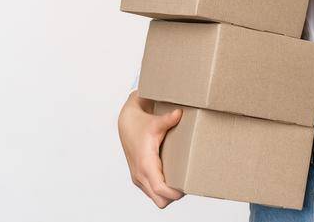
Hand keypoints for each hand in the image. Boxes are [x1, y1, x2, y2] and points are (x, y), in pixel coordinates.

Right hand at [118, 90, 185, 207]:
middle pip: (160, 201)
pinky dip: (162, 190)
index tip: (187, 187)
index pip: (160, 189)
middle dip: (174, 196)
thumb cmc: (140, 124)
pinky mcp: (139, 178)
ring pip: (157, 199)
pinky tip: (171, 176)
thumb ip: (168, 119)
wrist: (125, 123)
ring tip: (180, 179)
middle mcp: (140, 175)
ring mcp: (138, 178)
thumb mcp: (155, 122)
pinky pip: (153, 192)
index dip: (175, 193)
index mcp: (145, 164)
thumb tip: (180, 113)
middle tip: (186, 183)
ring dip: (168, 194)